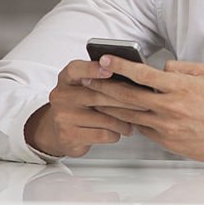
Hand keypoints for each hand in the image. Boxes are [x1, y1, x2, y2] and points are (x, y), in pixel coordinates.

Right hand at [24, 60, 144, 157]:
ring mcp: (63, 117)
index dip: (93, 69)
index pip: (76, 69)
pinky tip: (120, 132)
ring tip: (135, 120)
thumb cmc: (79, 105)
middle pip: (98, 95)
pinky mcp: (69, 135)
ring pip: (104, 117)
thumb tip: (132, 76)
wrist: (58, 131)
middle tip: (145, 102)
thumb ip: (101, 79)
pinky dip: (115, 133)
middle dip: (126, 99)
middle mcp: (62, 96)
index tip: (109, 70)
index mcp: (67, 78)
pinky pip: (101, 134)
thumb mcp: (83, 86)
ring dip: (124, 120)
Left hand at [86, 56, 203, 162]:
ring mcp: (166, 125)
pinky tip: (118, 115)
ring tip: (93, 97)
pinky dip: (129, 121)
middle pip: (127, 96)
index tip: (104, 59)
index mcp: (179, 86)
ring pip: (129, 114)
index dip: (120, 65)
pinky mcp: (166, 141)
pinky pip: (142, 128)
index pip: (142, 74)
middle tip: (87, 79)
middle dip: (103, 86)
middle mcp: (169, 106)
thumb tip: (160, 68)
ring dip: (108, 105)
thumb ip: (180, 68)